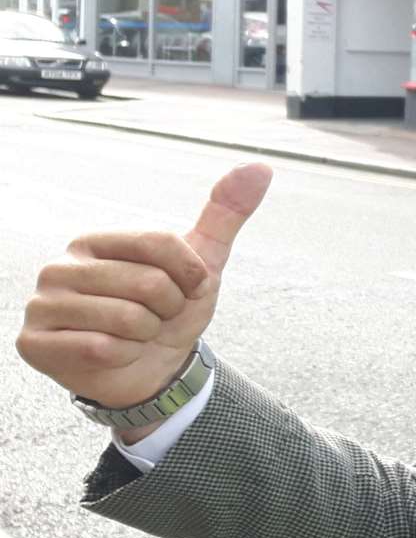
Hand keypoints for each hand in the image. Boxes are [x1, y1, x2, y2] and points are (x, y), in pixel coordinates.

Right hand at [17, 164, 273, 431]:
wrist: (150, 370)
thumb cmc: (169, 311)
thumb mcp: (203, 264)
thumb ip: (226, 214)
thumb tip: (259, 167)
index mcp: (94, 241)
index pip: (162, 243)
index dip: (191, 274)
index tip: (187, 289)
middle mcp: (59, 267)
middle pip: (148, 282)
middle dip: (170, 309)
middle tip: (155, 318)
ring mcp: (42, 305)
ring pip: (127, 318)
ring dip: (146, 334)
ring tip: (134, 335)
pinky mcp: (34, 343)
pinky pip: (101, 347)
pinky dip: (122, 356)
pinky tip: (112, 354)